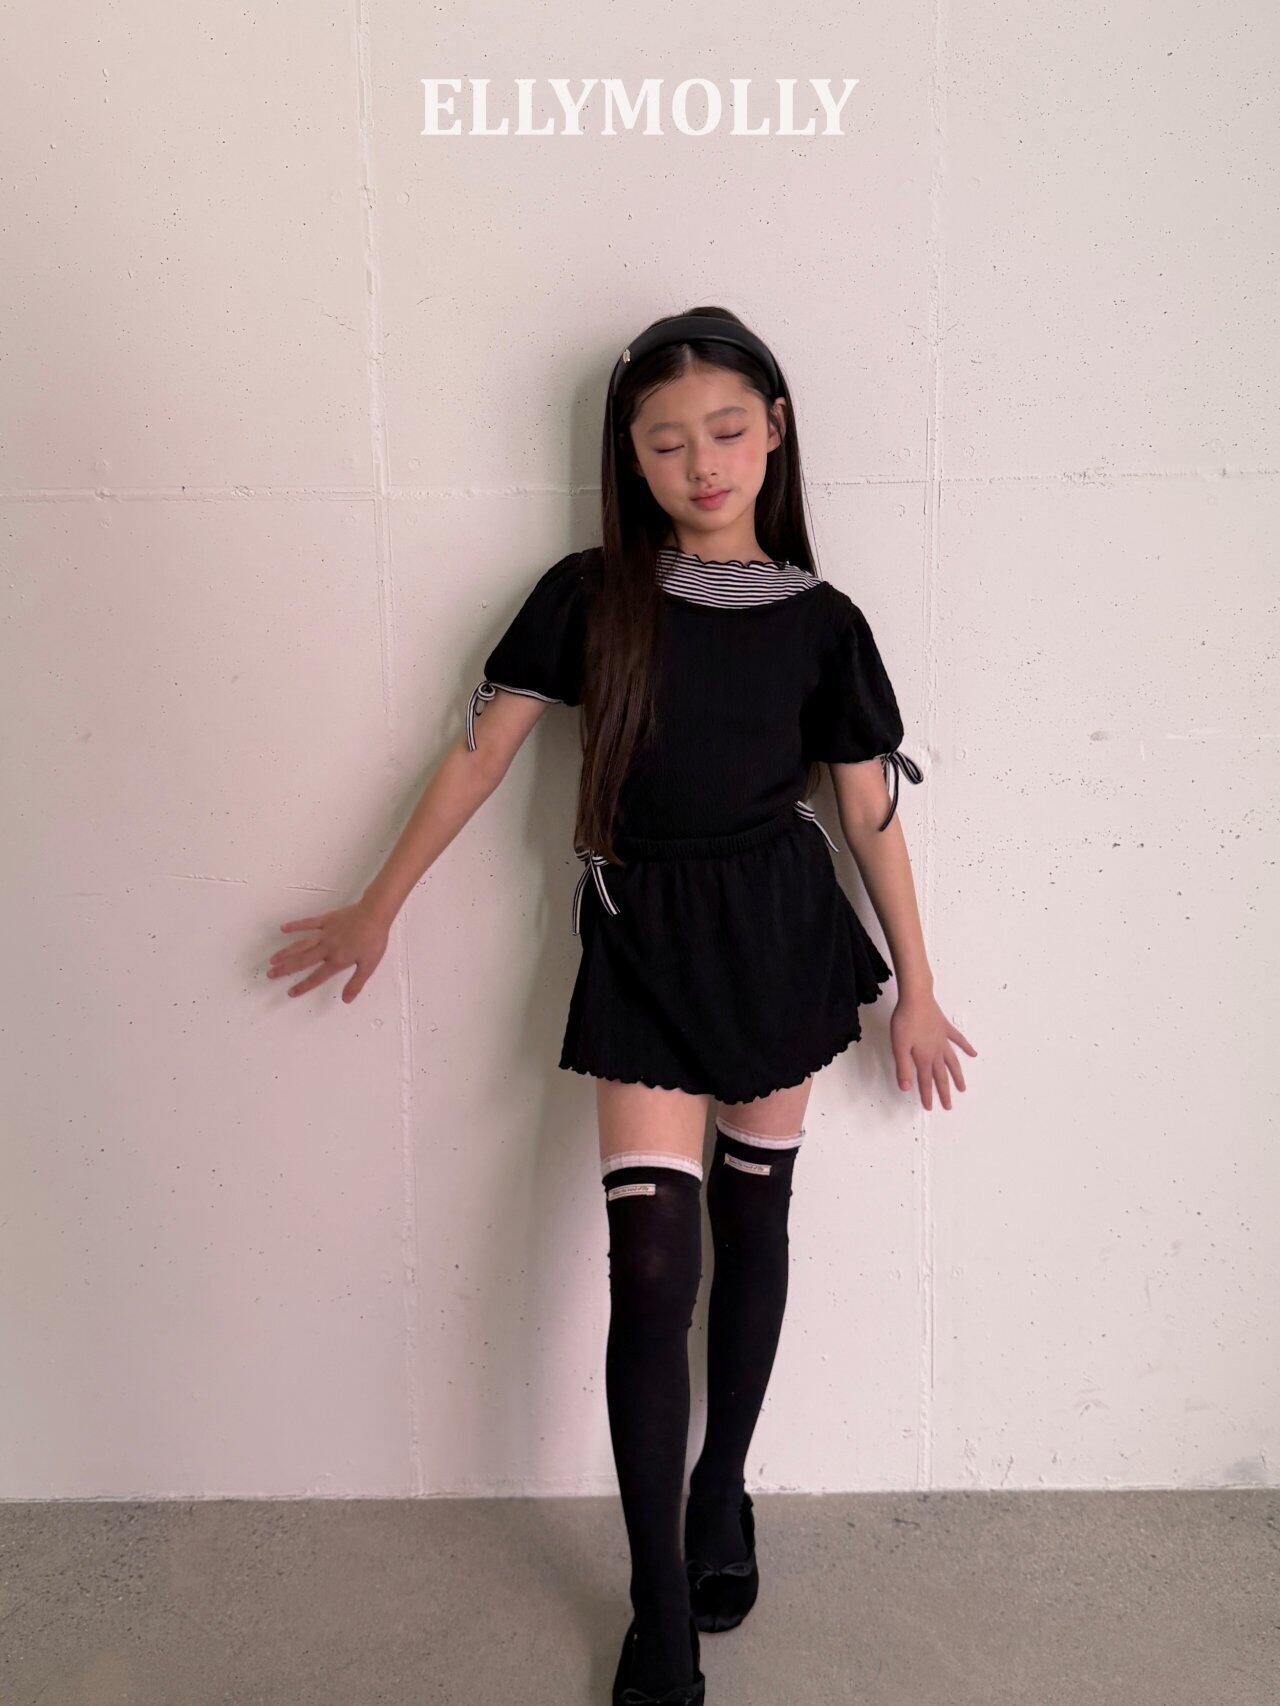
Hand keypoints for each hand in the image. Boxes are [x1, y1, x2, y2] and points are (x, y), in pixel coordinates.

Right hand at [266, 902, 389, 1003]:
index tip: (290, 992)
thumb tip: (346, 1000)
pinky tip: (283, 928)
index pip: (316, 977)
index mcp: (337, 961)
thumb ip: (356, 983)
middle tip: (270, 974)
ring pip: (301, 944)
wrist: (375, 914)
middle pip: (302, 961)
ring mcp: (325, 933)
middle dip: (285, 969)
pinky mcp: (326, 920)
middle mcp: (327, 948)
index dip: (303, 986)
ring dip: (286, 952)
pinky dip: (296, 925)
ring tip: (272, 959)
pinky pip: (308, 923)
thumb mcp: (369, 965)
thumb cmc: (374, 940)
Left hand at [890, 991, 975, 1109]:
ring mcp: (943, 1039)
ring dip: (957, 1075)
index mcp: (924, 1056)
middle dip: (944, 1091)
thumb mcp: (899, 1046)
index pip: (925, 1080)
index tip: (931, 1107)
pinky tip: (973, 1053)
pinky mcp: (945, 1027)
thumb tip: (906, 1088)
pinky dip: (966, 1047)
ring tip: (962, 1088)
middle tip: (949, 1106)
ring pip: (952, 1061)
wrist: (916, 997)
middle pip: (941, 1075)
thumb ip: (903, 1067)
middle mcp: (936, 1051)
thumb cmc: (904, 1021)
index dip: (927, 1095)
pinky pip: (958, 1040)